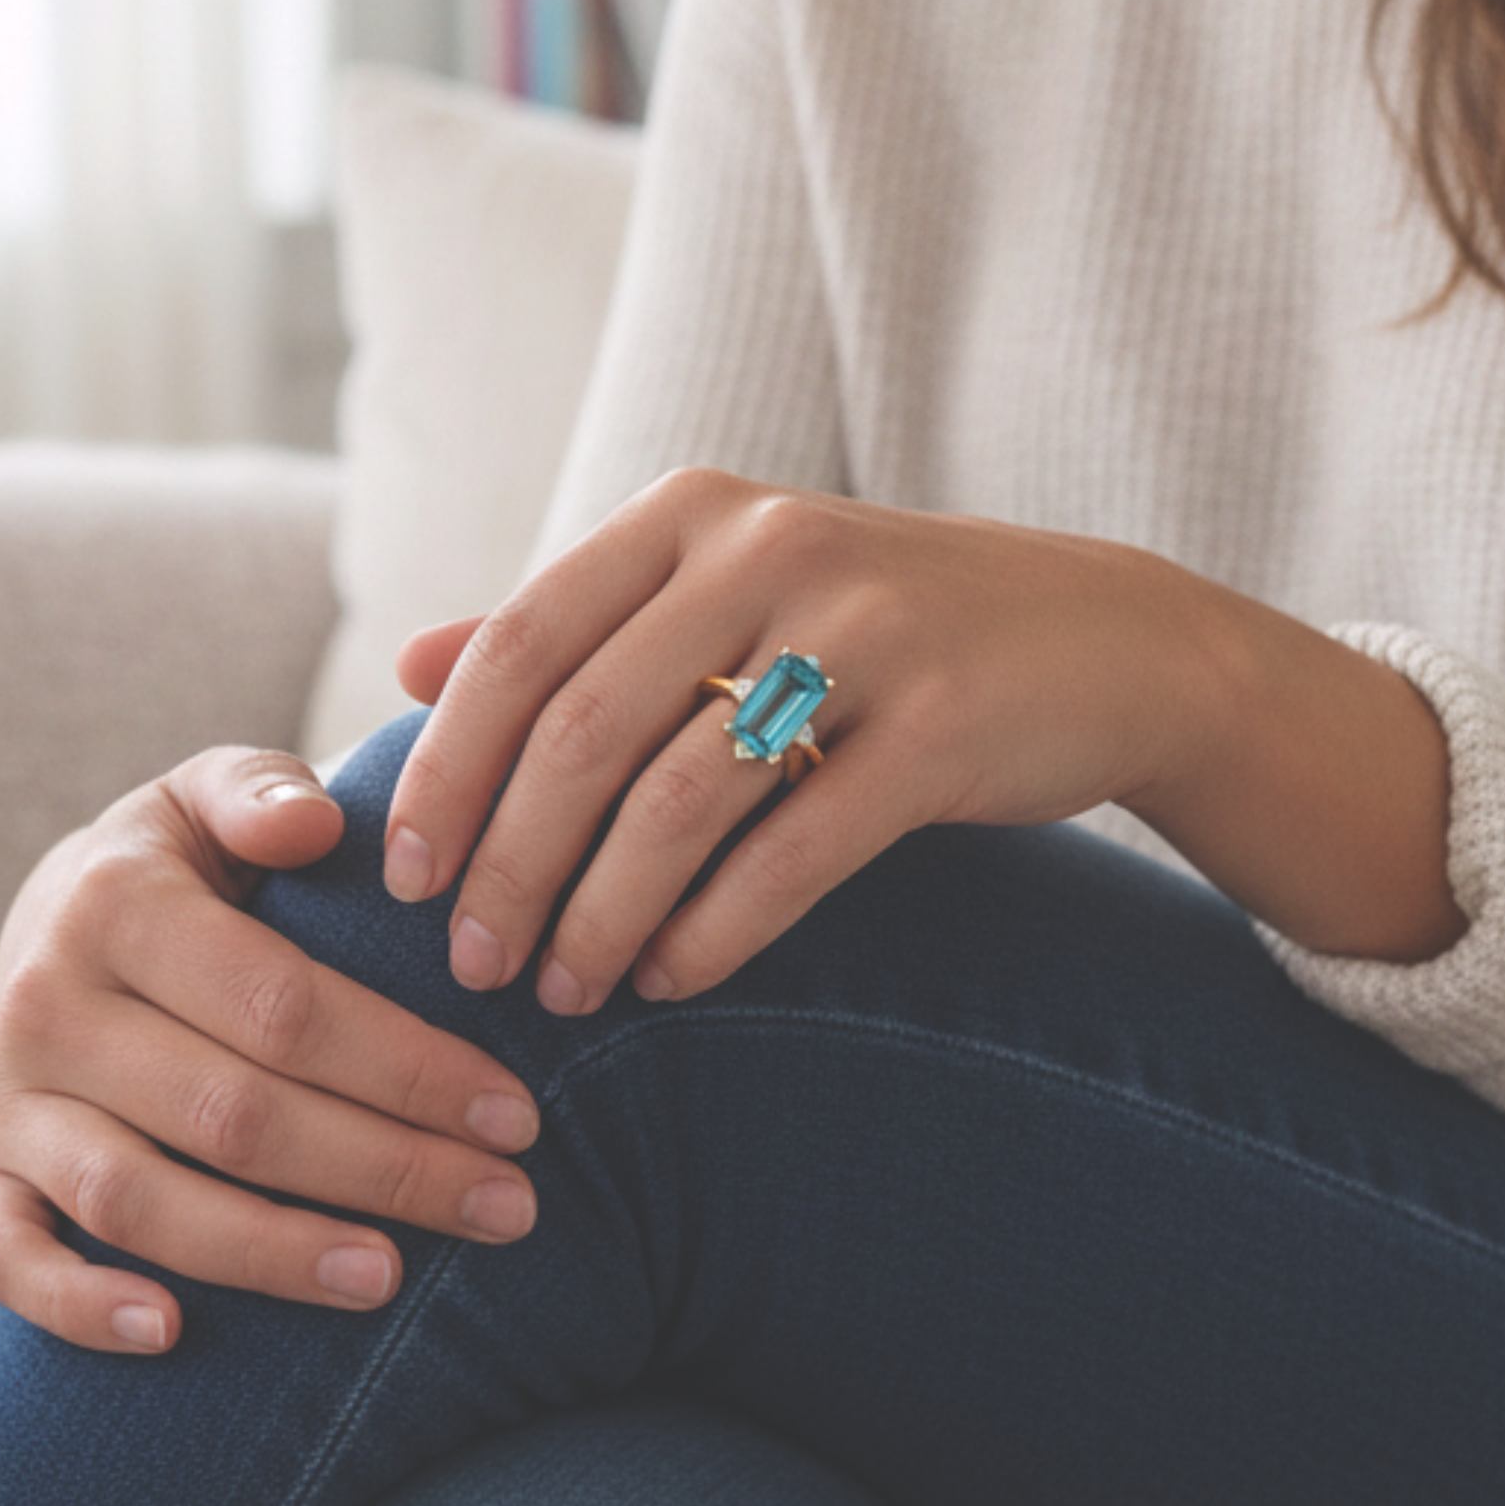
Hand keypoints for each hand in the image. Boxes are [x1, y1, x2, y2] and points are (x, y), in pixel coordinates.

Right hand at [0, 747, 544, 1355]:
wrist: (45, 924)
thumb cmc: (175, 869)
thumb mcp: (210, 798)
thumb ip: (261, 792)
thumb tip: (313, 823)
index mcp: (114, 900)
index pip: (283, 1005)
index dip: (406, 1068)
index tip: (515, 1116)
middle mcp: (45, 1002)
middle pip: (231, 1114)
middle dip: (384, 1169)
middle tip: (505, 1208)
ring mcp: (1, 1096)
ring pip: (136, 1200)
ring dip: (269, 1252)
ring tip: (388, 1277)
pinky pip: (7, 1260)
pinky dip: (80, 1305)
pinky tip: (174, 1332)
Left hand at [381, 468, 1458, 1015]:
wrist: (1104, 638)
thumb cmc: (872, 628)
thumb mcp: (720, 591)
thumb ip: (569, 626)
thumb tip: (407, 664)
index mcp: (689, 514)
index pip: (522, 641)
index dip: (449, 765)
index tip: (400, 872)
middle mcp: (766, 550)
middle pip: (585, 728)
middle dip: (508, 861)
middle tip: (468, 964)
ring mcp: (863, 633)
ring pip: (679, 797)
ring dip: (601, 913)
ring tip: (559, 991)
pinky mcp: (943, 726)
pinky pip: (794, 850)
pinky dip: (715, 930)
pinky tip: (670, 982)